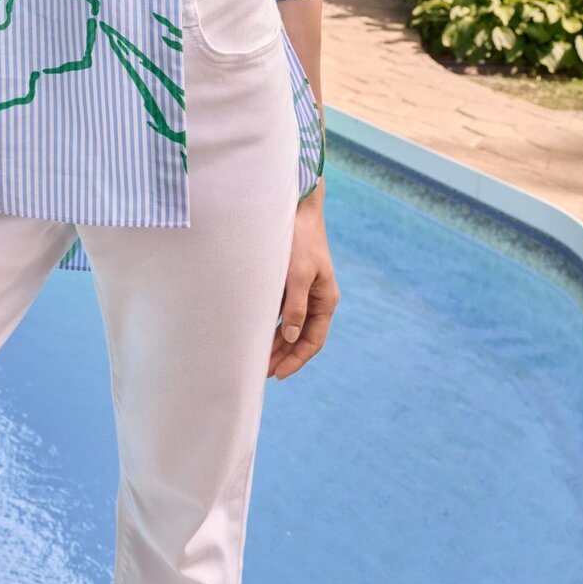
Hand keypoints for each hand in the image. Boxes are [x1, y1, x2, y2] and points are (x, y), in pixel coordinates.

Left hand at [268, 183, 339, 379]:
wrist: (295, 209)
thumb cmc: (299, 240)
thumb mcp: (297, 274)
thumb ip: (295, 307)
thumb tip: (292, 337)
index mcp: (325, 300)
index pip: (313, 341)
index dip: (296, 359)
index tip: (278, 374)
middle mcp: (316, 299)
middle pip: (301, 338)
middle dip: (284, 356)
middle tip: (262, 373)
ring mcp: (303, 292)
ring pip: (290, 327)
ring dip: (276, 343)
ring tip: (258, 360)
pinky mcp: (290, 283)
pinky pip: (282, 312)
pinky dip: (271, 325)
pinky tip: (257, 334)